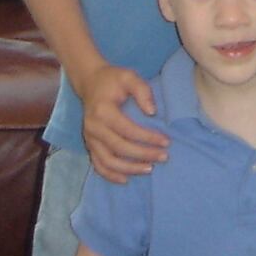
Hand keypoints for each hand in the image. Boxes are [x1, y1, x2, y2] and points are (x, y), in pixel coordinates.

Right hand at [79, 63, 166, 181]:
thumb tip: (152, 112)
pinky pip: (98, 164)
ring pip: (108, 161)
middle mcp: (93, 127)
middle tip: (164, 157)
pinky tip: (126, 179)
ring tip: (150, 169)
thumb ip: (142, 91)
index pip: (128, 130)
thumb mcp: (129, 76)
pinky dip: (111, 175)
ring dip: (129, 169)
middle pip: (120, 148)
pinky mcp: (89, 144)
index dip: (148, 138)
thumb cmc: (113, 79)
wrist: (90, 82)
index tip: (166, 141)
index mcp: (103, 111)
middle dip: (144, 155)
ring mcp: (89, 138)